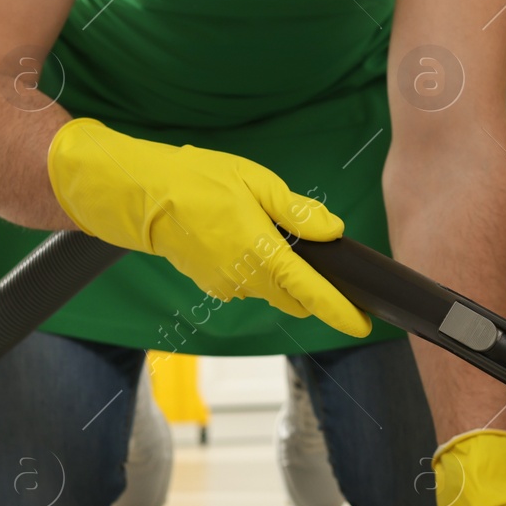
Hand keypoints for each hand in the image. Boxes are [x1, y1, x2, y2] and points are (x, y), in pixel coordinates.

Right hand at [46, 118, 370, 336]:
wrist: (142, 196)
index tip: (363, 324)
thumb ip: (298, 212)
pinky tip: (240, 237)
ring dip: (280, 274)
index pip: (311, 293)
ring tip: (263, 230)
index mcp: (261, 253)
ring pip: (270, 290)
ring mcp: (226, 286)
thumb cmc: (197, 180)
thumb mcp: (255, 182)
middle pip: (294, 299)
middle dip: (312, 289)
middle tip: (317, 257)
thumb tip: (333, 231)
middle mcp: (245, 279)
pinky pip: (247, 284)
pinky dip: (255, 269)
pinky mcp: (212, 285)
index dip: (340, 312)